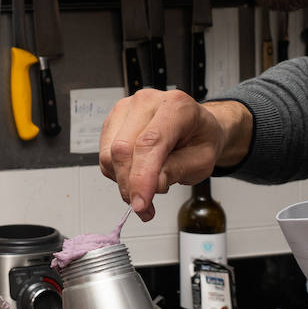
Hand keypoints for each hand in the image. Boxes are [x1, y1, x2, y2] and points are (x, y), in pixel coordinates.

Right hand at [99, 89, 248, 219]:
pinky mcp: (112, 121)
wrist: (195, 128)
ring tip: (145, 187)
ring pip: (109, 155)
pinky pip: (105, 156)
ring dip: (124, 181)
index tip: (141, 204)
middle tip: (144, 206)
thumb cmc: (199, 139)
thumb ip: (177, 171)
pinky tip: (136, 174)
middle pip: (123, 149)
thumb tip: (152, 185)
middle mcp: (147, 102)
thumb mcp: (202, 161)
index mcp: (176, 106)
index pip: (149, 143)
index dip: (141, 177)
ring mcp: (126, 109)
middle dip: (130, 185)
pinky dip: (118, 174)